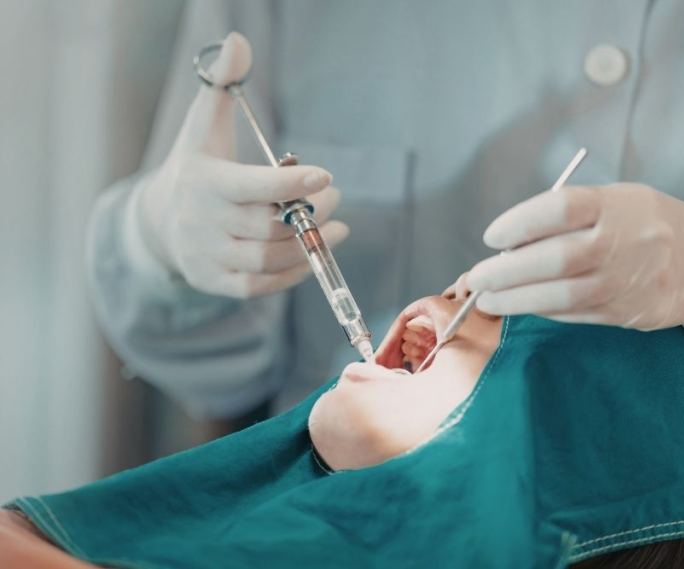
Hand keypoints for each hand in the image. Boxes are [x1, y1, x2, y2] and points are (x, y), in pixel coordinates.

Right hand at [136, 32, 347, 297]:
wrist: (160, 220)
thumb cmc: (196, 166)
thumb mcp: (203, 125)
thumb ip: (221, 84)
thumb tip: (237, 41)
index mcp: (203, 182)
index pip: (251, 186)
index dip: (290, 182)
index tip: (326, 175)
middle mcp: (202, 223)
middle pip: (268, 225)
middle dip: (310, 211)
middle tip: (332, 197)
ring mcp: (207, 256)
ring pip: (268, 259)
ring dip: (310, 244)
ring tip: (337, 227)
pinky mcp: (214, 282)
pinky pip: (261, 287)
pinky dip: (294, 273)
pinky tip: (315, 252)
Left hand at [467, 183, 683, 329]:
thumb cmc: (643, 224)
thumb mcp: (613, 201)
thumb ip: (566, 218)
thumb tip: (508, 245)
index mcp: (616, 205)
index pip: (559, 209)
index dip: (518, 223)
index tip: (492, 237)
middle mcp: (623, 243)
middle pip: (554, 259)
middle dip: (505, 272)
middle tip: (476, 277)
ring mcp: (626, 281)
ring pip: (561, 295)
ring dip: (515, 300)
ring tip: (487, 298)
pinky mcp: (626, 313)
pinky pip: (573, 314)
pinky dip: (540, 310)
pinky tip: (520, 305)